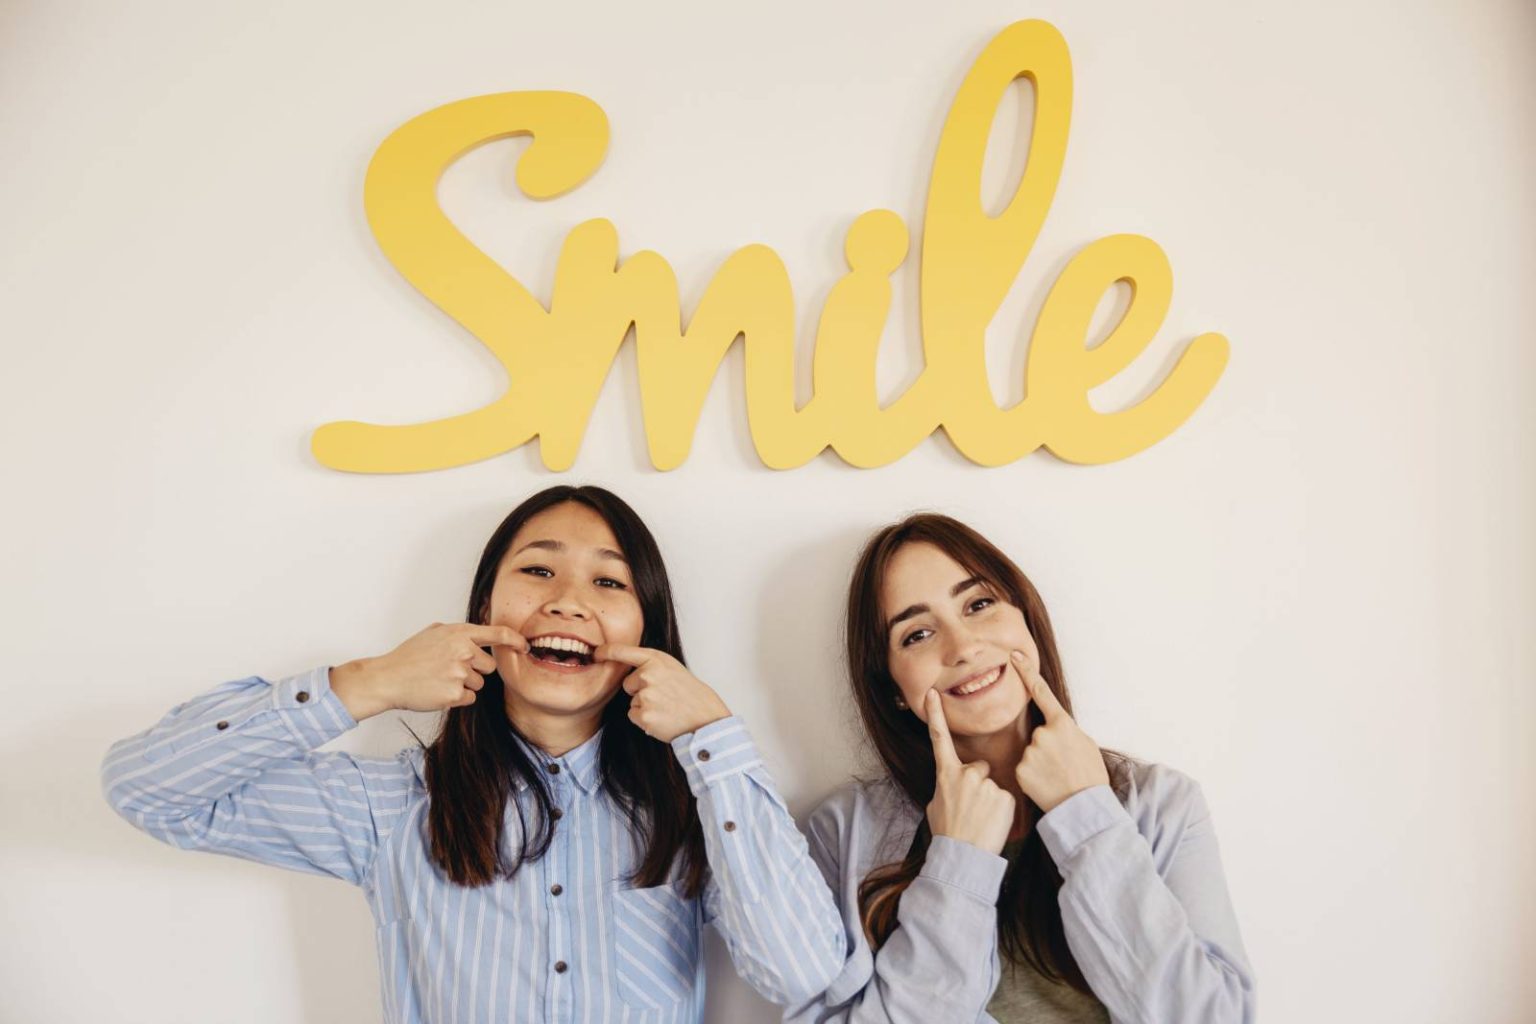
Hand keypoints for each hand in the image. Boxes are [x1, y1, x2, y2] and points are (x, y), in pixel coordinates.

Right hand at [329, 623, 526, 720]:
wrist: (388, 678)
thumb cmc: (409, 656)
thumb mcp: (434, 632)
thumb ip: (458, 632)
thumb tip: (479, 634)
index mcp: (459, 633)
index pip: (498, 634)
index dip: (516, 640)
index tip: (525, 646)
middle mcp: (463, 651)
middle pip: (489, 667)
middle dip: (475, 670)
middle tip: (449, 670)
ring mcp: (460, 673)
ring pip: (478, 683)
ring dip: (463, 685)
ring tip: (439, 679)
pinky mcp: (455, 694)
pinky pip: (469, 698)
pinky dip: (457, 698)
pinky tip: (438, 691)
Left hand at [596, 644, 731, 742]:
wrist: (705, 718)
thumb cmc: (691, 694)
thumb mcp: (673, 669)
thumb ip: (652, 666)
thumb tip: (630, 670)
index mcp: (657, 659)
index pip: (625, 652)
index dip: (607, 651)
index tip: (596, 653)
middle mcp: (649, 674)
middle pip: (628, 684)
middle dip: (640, 691)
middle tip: (665, 696)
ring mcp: (646, 695)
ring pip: (632, 701)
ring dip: (645, 706)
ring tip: (667, 707)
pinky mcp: (644, 715)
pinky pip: (634, 715)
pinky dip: (645, 719)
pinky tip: (663, 717)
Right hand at [923, 689, 1015, 854]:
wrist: (963, 856)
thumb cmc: (948, 833)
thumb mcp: (936, 805)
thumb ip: (946, 787)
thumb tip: (952, 783)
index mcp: (946, 774)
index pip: (939, 739)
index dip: (935, 715)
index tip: (932, 695)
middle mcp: (965, 773)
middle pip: (980, 767)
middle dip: (980, 783)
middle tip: (974, 809)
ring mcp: (985, 783)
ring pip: (994, 784)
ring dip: (992, 798)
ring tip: (983, 820)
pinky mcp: (1003, 795)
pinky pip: (1006, 796)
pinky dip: (1002, 809)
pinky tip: (993, 822)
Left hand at [1012, 650, 1108, 812]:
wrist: (1084, 806)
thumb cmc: (1090, 776)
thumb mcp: (1085, 744)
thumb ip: (1066, 730)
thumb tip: (1056, 728)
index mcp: (1063, 724)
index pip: (1041, 692)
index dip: (1026, 672)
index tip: (1014, 656)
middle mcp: (1044, 734)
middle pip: (1038, 734)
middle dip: (1047, 748)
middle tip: (1064, 766)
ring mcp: (1031, 751)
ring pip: (1031, 753)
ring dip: (1040, 763)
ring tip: (1057, 777)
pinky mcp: (1021, 769)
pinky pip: (1024, 768)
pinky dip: (1033, 776)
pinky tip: (1046, 785)